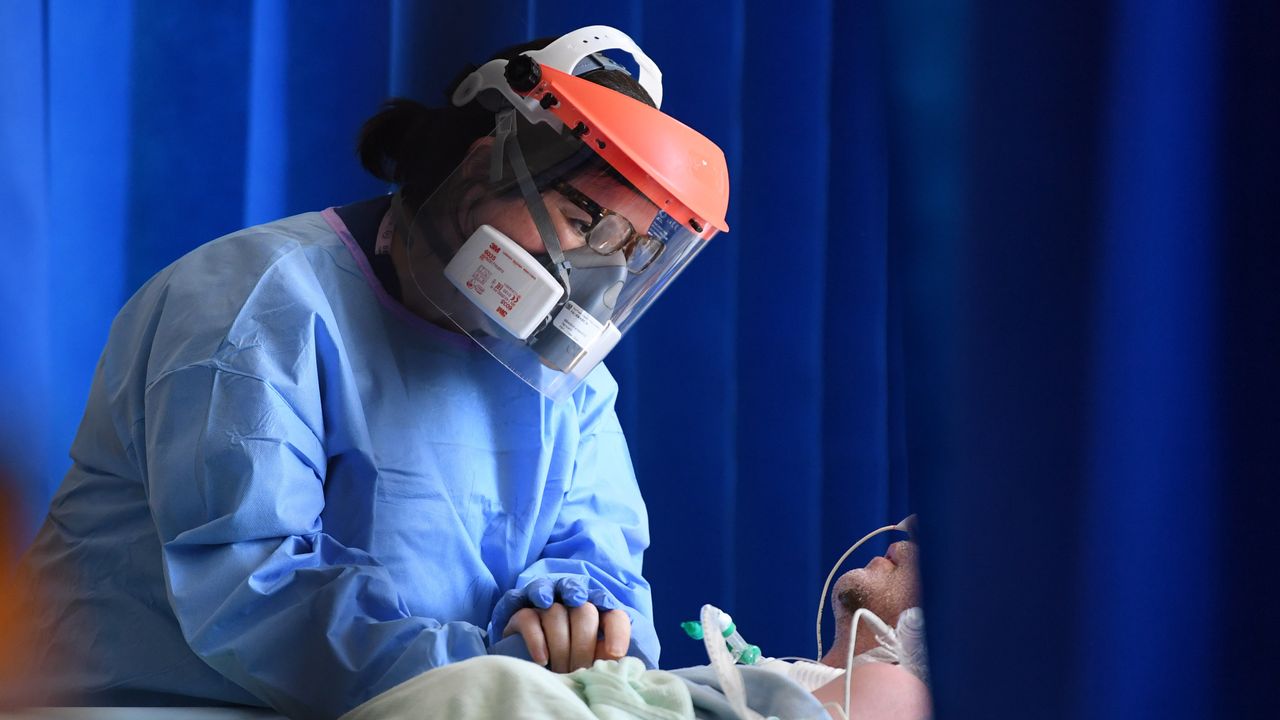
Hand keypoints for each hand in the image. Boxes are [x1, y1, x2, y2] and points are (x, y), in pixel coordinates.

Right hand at [503, 601, 630, 671]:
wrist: (527, 662)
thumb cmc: (570, 661)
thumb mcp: (595, 659)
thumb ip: (609, 657)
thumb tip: (622, 665)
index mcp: (599, 612)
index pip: (615, 615)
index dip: (617, 632)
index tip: (615, 653)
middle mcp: (573, 601)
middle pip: (585, 612)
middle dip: (583, 645)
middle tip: (578, 669)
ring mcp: (546, 603)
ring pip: (556, 612)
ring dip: (560, 646)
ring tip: (560, 670)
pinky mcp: (519, 611)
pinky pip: (528, 618)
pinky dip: (536, 640)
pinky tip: (542, 659)